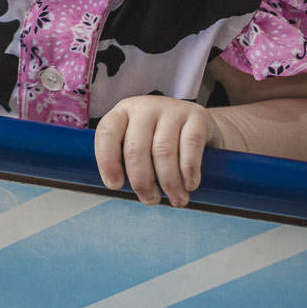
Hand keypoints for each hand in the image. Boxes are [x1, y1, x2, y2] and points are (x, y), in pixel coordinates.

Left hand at [94, 96, 221, 207]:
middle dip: (142, 182)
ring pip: (163, 151)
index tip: (115, 186)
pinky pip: (190, 145)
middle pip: (136, 148)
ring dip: (168, 182)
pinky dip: (189, 171)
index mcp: (123, 113)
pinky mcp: (196, 115)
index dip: (107, 162)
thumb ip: (126, 161)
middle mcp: (145, 107)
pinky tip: (190, 185)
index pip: (107, 134)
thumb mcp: (139, 144)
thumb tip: (120, 190)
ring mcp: (171, 109)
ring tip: (175, 199)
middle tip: (151, 200)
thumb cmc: (160, 141)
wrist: (200, 125)